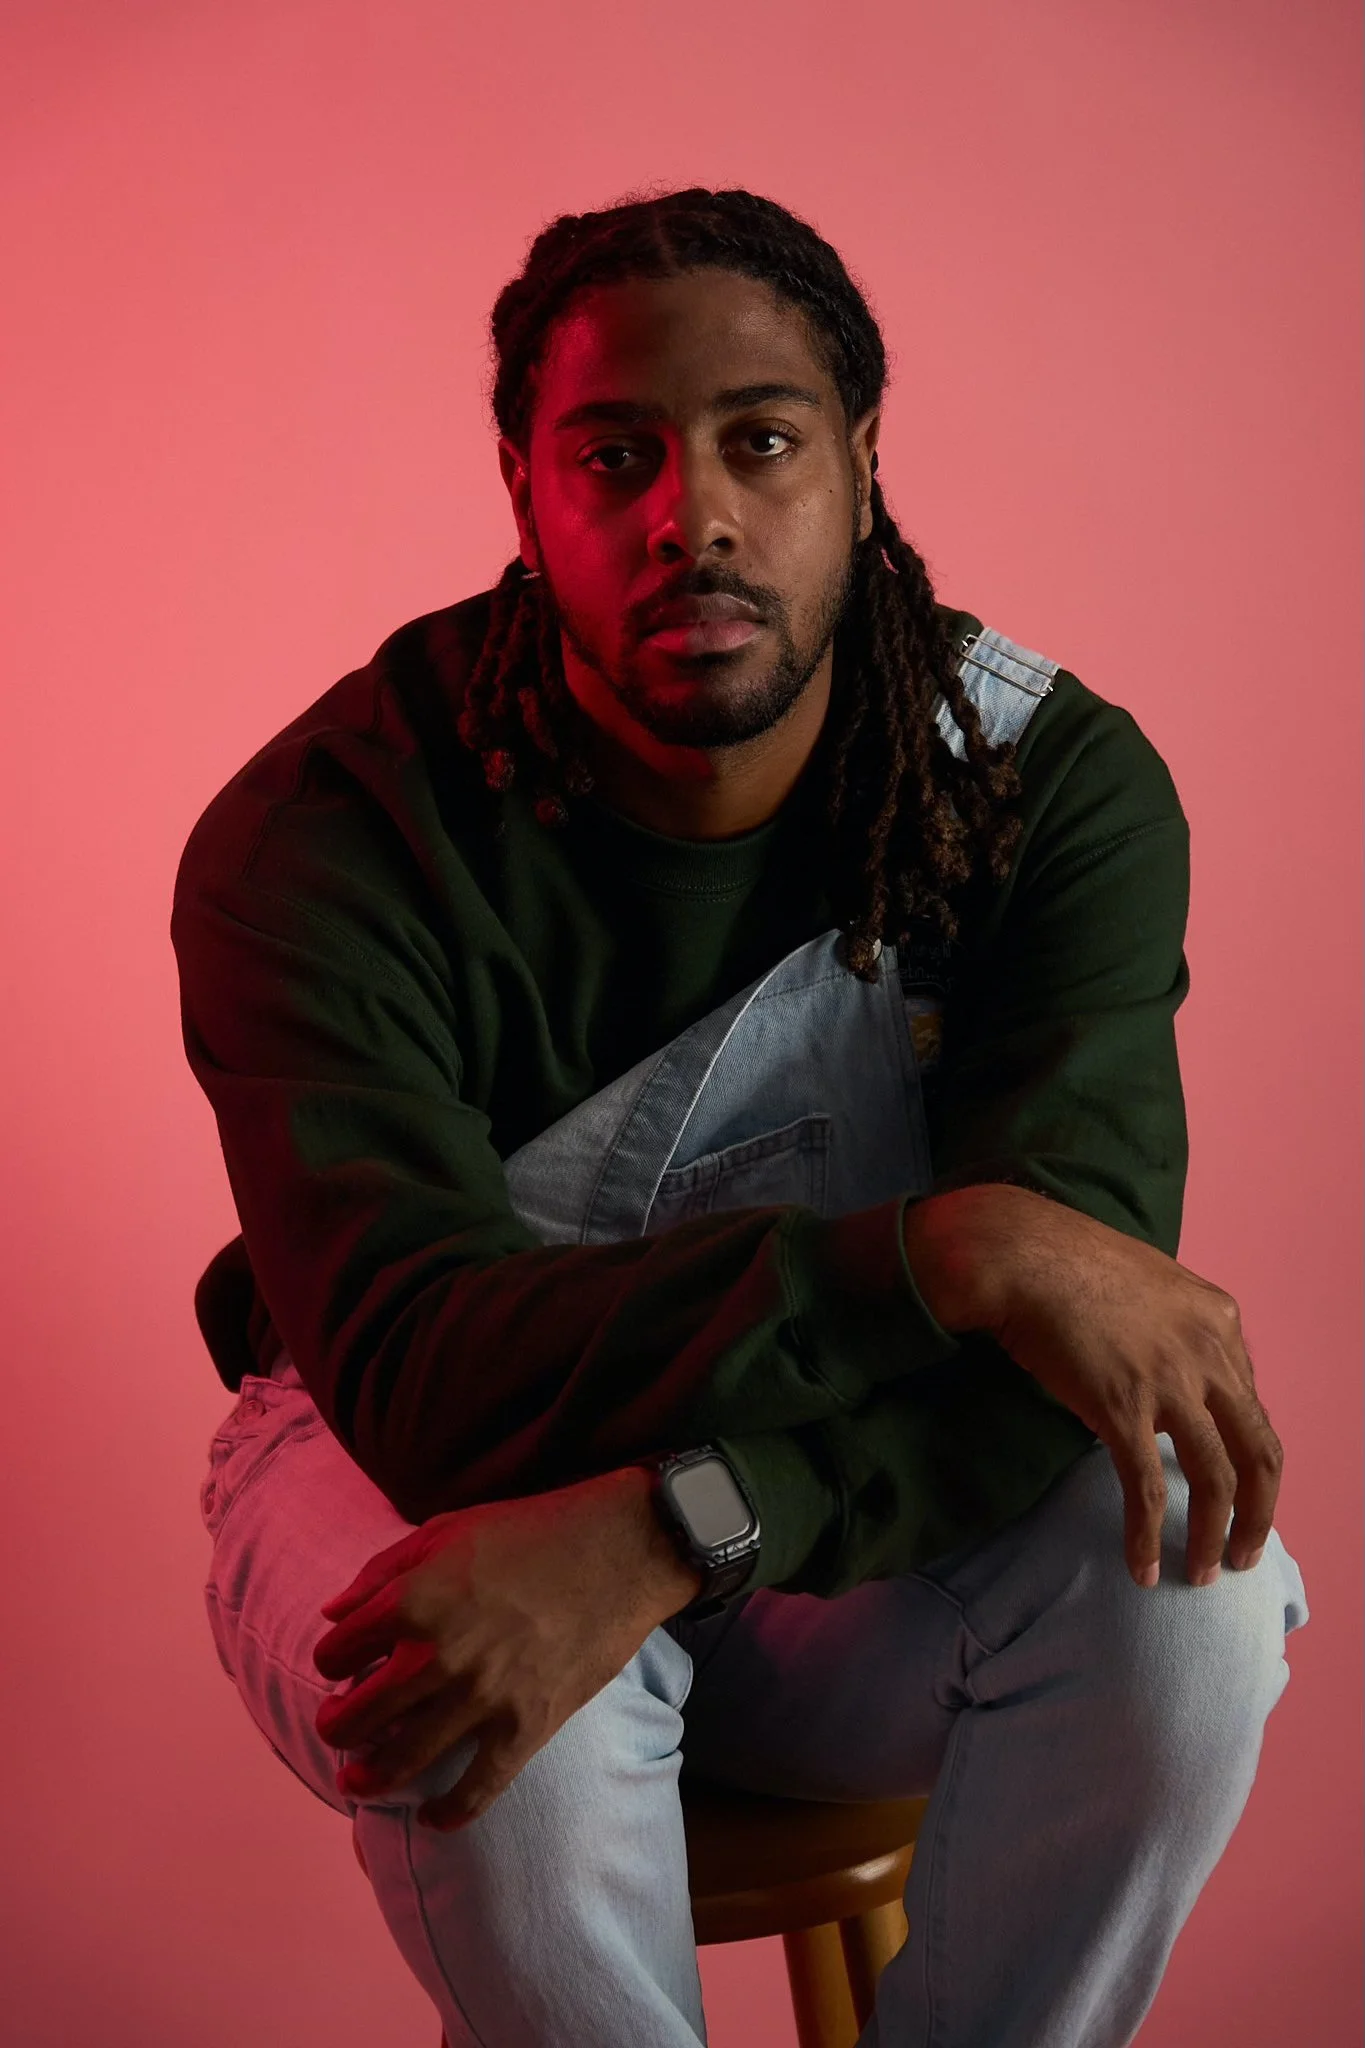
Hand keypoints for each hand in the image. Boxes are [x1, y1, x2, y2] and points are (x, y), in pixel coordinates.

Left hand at [311, 1465, 699, 1829]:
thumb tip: (333, 1612)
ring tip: (357, 1782)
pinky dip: (448, 1813)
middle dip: (336, 1727)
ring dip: (368, 1778)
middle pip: (356, 1717)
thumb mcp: (445, 1530)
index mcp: (412, 1600)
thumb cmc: (530, 1531)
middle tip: (338, 1728)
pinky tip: (432, 1819)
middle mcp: (437, 1656)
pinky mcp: (525, 1727)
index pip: (336, 1653)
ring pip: (400, 1761)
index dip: (332, 1661)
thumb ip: (382, 1571)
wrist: (619, 1549)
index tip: (343, 1667)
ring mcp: (481, 1698)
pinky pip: (476, 1789)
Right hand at [903, 1184, 1282, 1589]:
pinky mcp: (1122, 1408)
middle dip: (1259, 1514)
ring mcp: (1170, 1382)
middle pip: (1260, 1451)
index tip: (1234, 1489)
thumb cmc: (1068, 1260)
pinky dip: (1147, 1536)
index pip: (1251, 1405)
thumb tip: (1164, 1378)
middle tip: (1242, 1554)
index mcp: (1219, 1320)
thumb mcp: (1149, 1284)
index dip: (1244, 1457)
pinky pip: (1146, 1489)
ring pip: (1217, 1480)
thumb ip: (1173, 1330)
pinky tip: (1140, 1567)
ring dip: (1215, 1537)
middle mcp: (1209, 1353)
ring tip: (1199, 1574)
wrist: (1019, 1253)